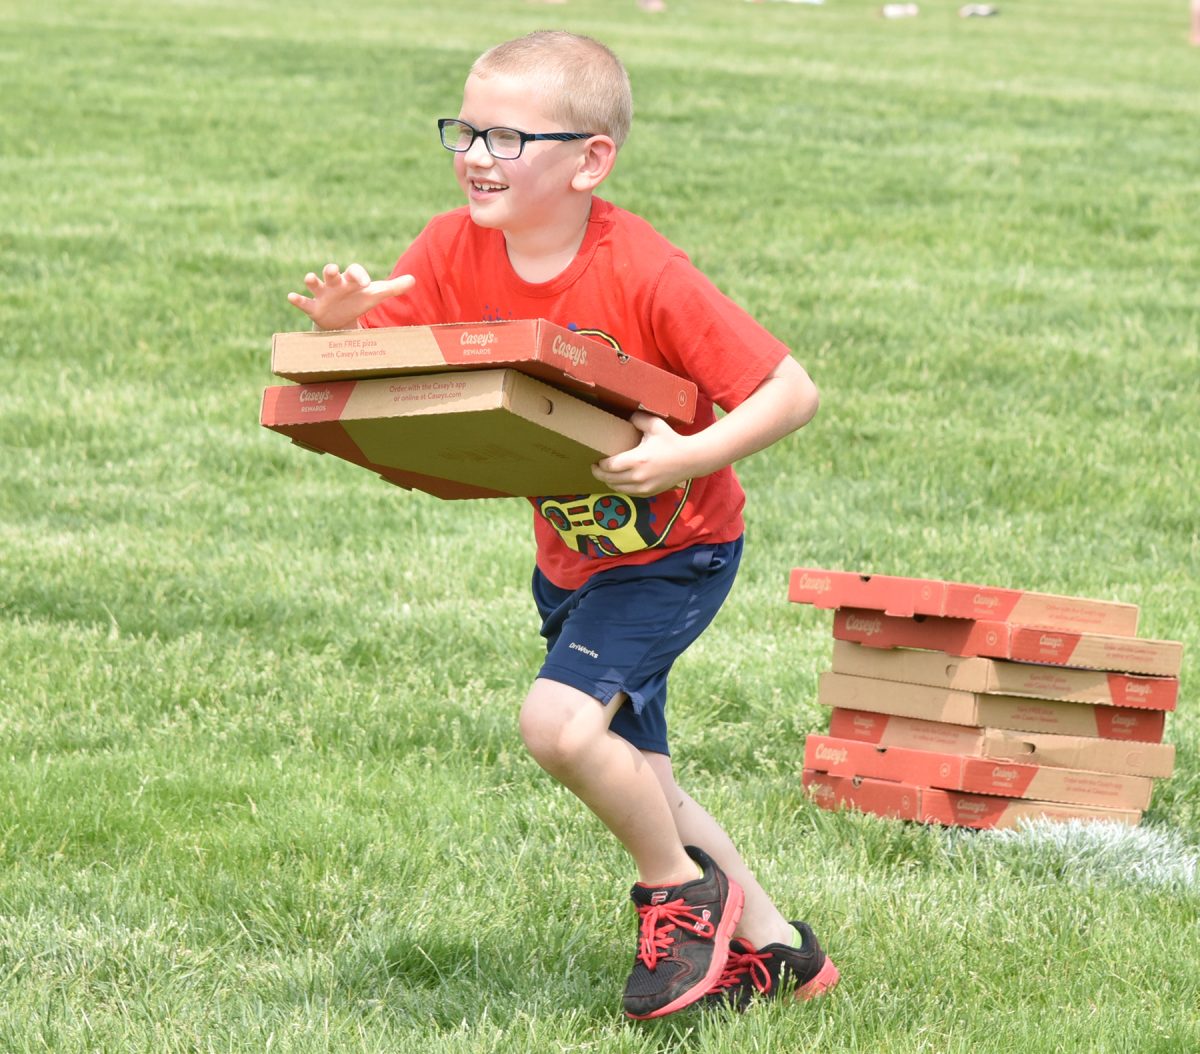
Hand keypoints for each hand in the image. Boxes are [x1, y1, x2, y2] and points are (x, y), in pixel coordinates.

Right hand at [286, 263, 414, 330]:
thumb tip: (414, 280)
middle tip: (333, 269)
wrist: (341, 319)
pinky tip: (291, 296)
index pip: (354, 271)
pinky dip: (297, 299)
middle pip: (331, 271)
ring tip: (309, 277)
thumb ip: (394, 288)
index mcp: (350, 280)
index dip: (359, 274)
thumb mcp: (375, 296)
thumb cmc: (358, 302)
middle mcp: (335, 284)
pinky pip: (304, 302)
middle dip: (331, 270)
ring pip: (315, 283)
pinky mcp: (313, 308)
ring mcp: (322, 294)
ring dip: (311, 279)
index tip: (367, 282)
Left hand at [591, 412, 699, 496]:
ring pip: (617, 488)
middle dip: (599, 474)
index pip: (609, 466)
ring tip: (605, 474)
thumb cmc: (672, 441)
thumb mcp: (655, 425)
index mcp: (637, 460)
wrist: (690, 460)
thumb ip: (637, 419)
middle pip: (609, 480)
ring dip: (608, 482)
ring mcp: (644, 487)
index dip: (599, 465)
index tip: (596, 459)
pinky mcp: (649, 492)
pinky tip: (619, 481)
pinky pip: (628, 492)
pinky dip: (620, 487)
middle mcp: (638, 476)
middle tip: (595, 467)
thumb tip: (626, 417)